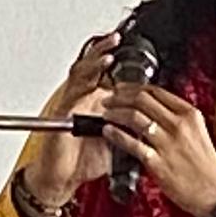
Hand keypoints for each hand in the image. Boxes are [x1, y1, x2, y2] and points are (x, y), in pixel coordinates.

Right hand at [17, 35, 117, 216]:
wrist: (63, 179)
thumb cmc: (85, 162)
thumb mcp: (117, 142)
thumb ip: (132, 128)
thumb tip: (154, 123)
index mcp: (96, 102)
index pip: (105, 73)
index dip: (115, 58)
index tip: (128, 46)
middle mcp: (82, 100)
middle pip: (90, 66)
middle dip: (102, 50)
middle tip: (115, 37)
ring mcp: (70, 106)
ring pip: (79, 76)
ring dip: (93, 64)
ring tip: (107, 54)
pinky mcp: (62, 118)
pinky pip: (71, 98)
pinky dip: (82, 89)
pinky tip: (92, 83)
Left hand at [93, 82, 215, 216]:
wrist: (215, 192)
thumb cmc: (205, 166)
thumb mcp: (197, 132)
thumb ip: (178, 119)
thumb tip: (154, 109)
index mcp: (189, 115)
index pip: (156, 91)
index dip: (133, 88)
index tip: (121, 89)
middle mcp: (178, 125)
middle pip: (142, 100)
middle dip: (120, 97)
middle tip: (109, 100)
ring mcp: (167, 143)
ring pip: (134, 117)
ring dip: (115, 113)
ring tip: (106, 114)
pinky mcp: (157, 162)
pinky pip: (131, 143)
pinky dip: (116, 135)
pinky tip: (108, 132)